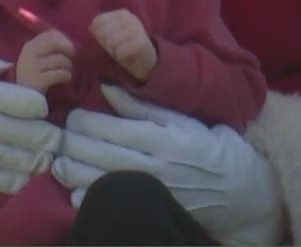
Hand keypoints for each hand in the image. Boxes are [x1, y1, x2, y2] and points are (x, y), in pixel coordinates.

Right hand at [15, 29, 74, 92]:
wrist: (24, 97)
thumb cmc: (36, 75)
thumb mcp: (38, 58)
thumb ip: (50, 48)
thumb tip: (72, 43)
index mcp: (30, 45)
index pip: (51, 34)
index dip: (65, 39)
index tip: (69, 49)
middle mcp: (29, 53)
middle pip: (55, 42)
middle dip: (68, 49)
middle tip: (73, 58)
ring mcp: (32, 66)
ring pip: (60, 59)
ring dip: (69, 66)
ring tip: (67, 72)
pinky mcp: (38, 80)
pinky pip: (60, 73)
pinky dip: (67, 76)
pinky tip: (66, 79)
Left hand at [54, 85, 283, 245]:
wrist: (241, 193)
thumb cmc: (209, 147)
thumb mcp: (181, 119)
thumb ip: (142, 105)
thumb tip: (107, 88)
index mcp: (162, 139)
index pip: (111, 129)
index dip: (84, 121)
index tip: (72, 116)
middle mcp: (154, 168)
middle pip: (98, 156)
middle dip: (71, 145)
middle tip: (59, 137)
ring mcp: (151, 195)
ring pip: (98, 183)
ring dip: (71, 172)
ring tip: (59, 162)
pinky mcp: (150, 213)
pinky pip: (111, 207)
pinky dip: (88, 199)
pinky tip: (76, 189)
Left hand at [90, 9, 155, 81]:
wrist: (148, 63)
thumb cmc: (126, 48)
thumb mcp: (111, 36)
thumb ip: (100, 29)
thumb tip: (91, 27)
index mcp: (122, 14)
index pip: (97, 22)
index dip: (99, 36)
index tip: (111, 40)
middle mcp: (130, 18)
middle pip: (102, 33)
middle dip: (106, 45)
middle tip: (118, 48)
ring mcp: (137, 29)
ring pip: (110, 42)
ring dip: (114, 52)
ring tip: (123, 52)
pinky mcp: (141, 43)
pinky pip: (119, 52)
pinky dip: (121, 57)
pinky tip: (129, 56)